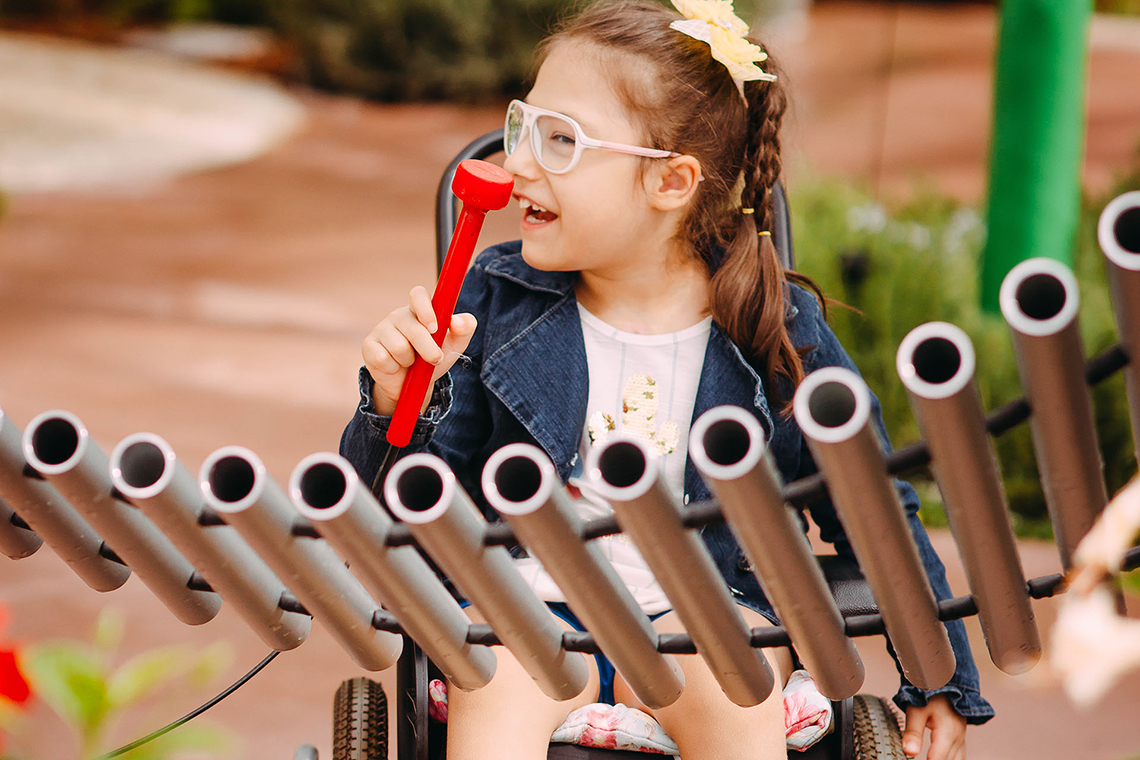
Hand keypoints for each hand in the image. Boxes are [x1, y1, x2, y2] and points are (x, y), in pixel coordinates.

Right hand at [362, 286, 477, 415]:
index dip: (426, 309)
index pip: (418, 294)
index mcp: (419, 310)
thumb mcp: (454, 346)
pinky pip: (383, 359)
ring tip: (410, 362)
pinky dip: (394, 369)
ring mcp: (381, 329)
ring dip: (410, 362)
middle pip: (414, 329)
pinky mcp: (369, 345)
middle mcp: (399, 315)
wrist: (411, 384)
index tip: (435, 328)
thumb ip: (464, 329)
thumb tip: (457, 320)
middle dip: (428, 350)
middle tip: (435, 359)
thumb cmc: (433, 358)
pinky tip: (394, 367)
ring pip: (399, 347)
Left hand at [901, 694, 965, 759]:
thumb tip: (909, 752)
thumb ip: (912, 732)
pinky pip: (958, 756)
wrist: (945, 680)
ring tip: (928, 758)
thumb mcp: (916, 710)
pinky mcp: (960, 738)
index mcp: (948, 732)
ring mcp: (961, 738)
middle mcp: (958, 738)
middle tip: (921, 759)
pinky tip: (938, 758)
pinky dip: (949, 759)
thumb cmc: (929, 693)